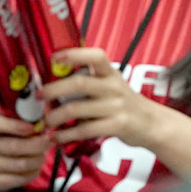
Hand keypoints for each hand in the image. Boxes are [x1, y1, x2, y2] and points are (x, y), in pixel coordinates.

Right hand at [0, 111, 52, 191]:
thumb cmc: (12, 137)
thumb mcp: (16, 124)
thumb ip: (29, 121)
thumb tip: (44, 124)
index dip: (14, 125)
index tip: (33, 128)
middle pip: (14, 146)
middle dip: (37, 145)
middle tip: (49, 142)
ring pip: (20, 164)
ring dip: (38, 159)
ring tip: (42, 156)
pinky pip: (18, 178)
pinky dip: (33, 173)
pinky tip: (35, 168)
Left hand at [40, 49, 158, 147]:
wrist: (151, 123)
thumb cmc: (124, 103)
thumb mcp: (112, 85)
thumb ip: (90, 80)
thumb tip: (54, 78)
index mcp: (110, 73)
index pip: (95, 56)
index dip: (74, 54)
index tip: (54, 57)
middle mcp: (113, 86)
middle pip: (79, 83)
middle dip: (54, 90)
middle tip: (39, 96)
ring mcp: (116, 106)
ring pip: (76, 109)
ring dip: (55, 116)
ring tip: (46, 121)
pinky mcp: (117, 125)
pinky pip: (84, 129)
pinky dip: (66, 135)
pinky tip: (58, 137)